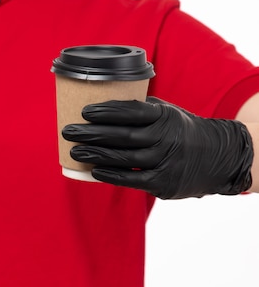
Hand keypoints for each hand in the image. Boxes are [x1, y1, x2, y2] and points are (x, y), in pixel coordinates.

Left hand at [61, 96, 252, 198]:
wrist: (218, 158)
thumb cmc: (180, 131)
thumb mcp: (167, 113)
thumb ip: (140, 110)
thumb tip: (102, 103)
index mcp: (165, 117)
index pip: (133, 111)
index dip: (107, 111)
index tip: (85, 111)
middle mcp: (166, 138)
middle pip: (123, 135)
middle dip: (92, 133)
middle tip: (68, 131)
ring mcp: (165, 161)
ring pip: (125, 158)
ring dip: (96, 154)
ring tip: (74, 150)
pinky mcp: (163, 182)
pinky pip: (132, 179)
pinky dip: (111, 175)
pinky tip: (94, 170)